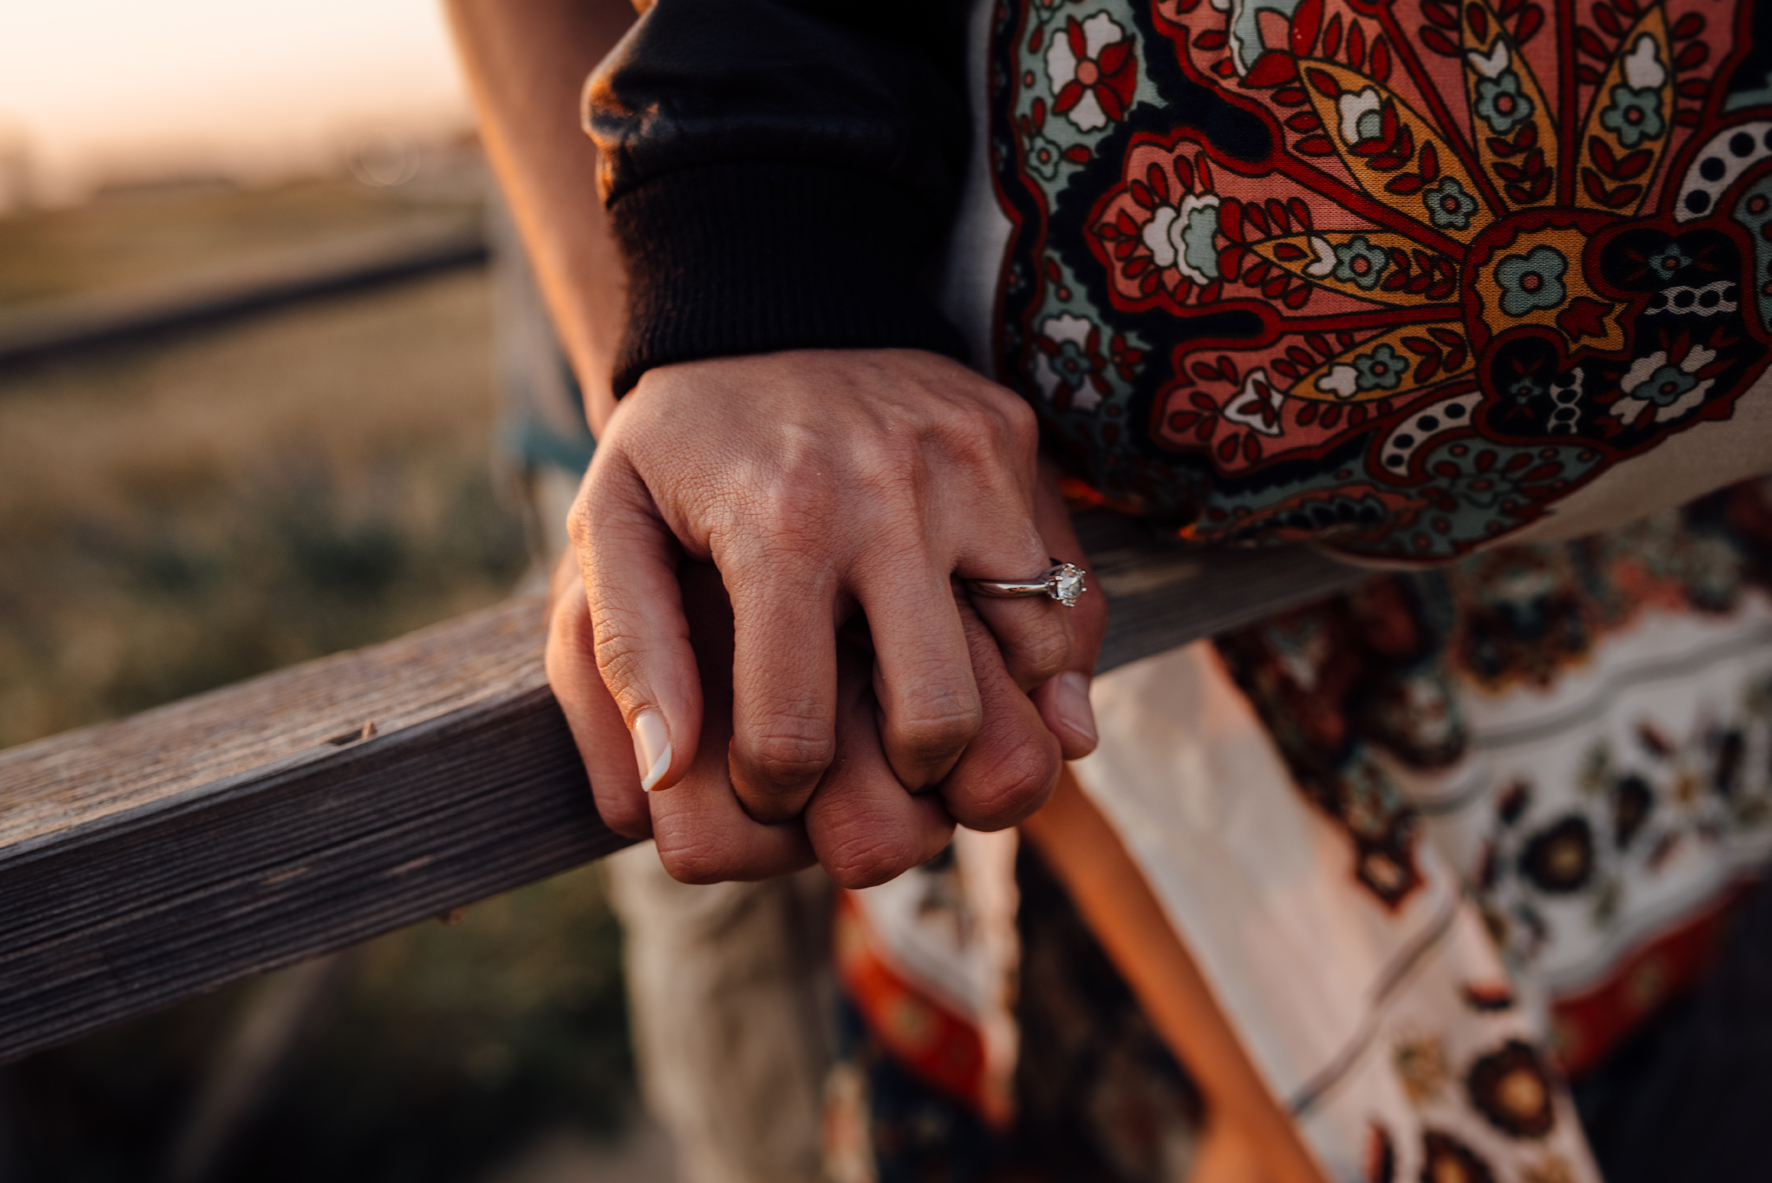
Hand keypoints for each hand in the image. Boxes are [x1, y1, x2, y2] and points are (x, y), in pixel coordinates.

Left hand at [569, 348, 1075, 822]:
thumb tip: (668, 776)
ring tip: (929, 707)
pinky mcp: (1015, 443)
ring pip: (1033, 659)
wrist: (766, 295)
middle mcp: (890, 492)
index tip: (769, 781)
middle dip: (906, 776)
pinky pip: (1071, 592)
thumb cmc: (680, 438)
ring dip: (992, 713)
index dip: (775, 793)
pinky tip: (992, 666)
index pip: (796, 733)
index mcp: (781, 523)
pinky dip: (1046, 654)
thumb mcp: (608, 524)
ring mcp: (970, 463)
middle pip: (941, 719)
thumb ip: (626, 652)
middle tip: (870, 757)